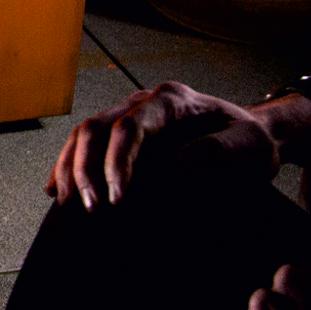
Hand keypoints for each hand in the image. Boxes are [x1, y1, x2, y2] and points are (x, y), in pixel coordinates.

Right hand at [44, 81, 281, 208]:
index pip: (131, 126)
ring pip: (84, 134)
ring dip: (71, 169)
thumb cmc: (252, 143)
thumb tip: (169, 172)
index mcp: (173, 100)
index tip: (118, 199)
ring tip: (68, 204)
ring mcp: (130, 114)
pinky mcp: (124, 133)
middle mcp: (144, 101)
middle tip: (91, 209)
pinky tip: (56, 190)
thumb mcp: (248, 148)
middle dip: (86, 169)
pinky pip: (86, 144)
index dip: (118, 163)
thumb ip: (212, 155)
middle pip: (97, 127)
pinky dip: (68, 166)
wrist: (254, 135)